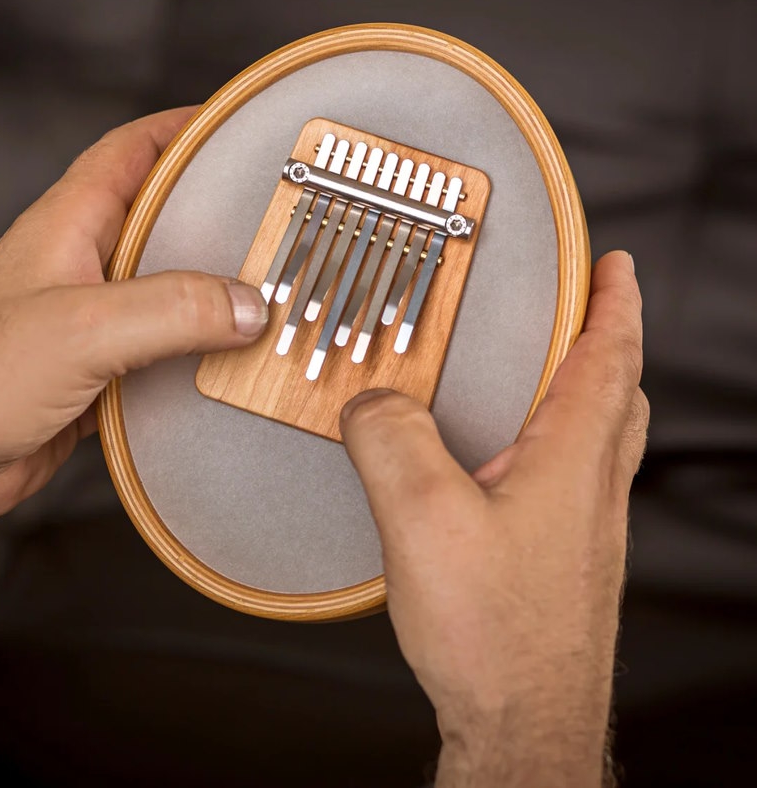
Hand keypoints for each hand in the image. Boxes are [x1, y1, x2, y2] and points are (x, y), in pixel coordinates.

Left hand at [0, 109, 267, 558]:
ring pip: (167, 292)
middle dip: (215, 218)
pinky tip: (227, 366)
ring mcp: (92, 321)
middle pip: (161, 223)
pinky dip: (197, 354)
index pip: (131, 152)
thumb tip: (249, 306)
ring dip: (212, 296)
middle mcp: (83, 267)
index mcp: (69, 227)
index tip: (235, 127)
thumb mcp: (82, 329)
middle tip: (271, 222)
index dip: (181, 130)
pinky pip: (162, 350)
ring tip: (267, 297)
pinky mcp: (99, 371)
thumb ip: (172, 310)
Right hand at [340, 251, 647, 786]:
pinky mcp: (566, 560)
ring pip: (603, 437)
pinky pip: (573, 477)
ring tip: (554, 373)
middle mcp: (591, 490)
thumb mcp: (424, 519)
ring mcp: (585, 528)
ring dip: (590, 390)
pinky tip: (513, 466)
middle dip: (611, 340)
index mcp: (571, 460)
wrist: (524, 725)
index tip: (617, 265)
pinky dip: (559, 442)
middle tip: (592, 311)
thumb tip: (371, 400)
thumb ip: (392, 441)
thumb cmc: (495, 635)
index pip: (609, 358)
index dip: (615, 303)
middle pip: (619, 393)